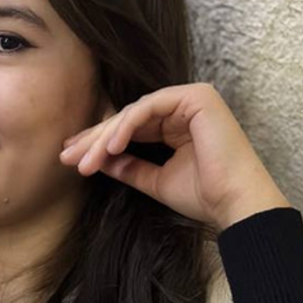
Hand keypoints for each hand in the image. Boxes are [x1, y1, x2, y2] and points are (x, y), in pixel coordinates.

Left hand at [59, 83, 290, 231]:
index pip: (130, 128)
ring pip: (134, 113)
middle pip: (128, 118)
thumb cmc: (203, 195)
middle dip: (95, 139)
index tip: (73, 160)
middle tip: (68, 157)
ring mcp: (191, 98)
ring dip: (105, 137)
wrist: (235, 205)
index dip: (99, 143)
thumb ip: (129, 167)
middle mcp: (184, 107)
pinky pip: (149, 107)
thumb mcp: (154, 180)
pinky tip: (110, 148)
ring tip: (86, 160)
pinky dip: (126, 127)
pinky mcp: (196, 97)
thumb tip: (98, 161)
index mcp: (177, 124)